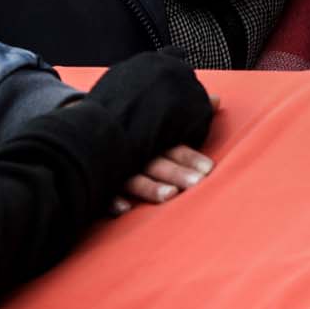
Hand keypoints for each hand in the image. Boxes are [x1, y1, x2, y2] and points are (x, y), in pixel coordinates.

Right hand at [111, 95, 220, 214]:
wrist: (91, 130)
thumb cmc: (139, 132)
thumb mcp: (163, 122)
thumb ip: (190, 115)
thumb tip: (218, 100)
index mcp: (154, 141)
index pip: (175, 148)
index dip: (191, 158)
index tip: (208, 168)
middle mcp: (138, 154)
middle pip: (159, 163)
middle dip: (177, 173)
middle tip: (197, 182)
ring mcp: (119, 168)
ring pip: (135, 178)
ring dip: (151, 187)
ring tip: (170, 195)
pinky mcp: (102, 182)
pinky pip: (105, 192)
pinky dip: (112, 200)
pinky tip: (124, 208)